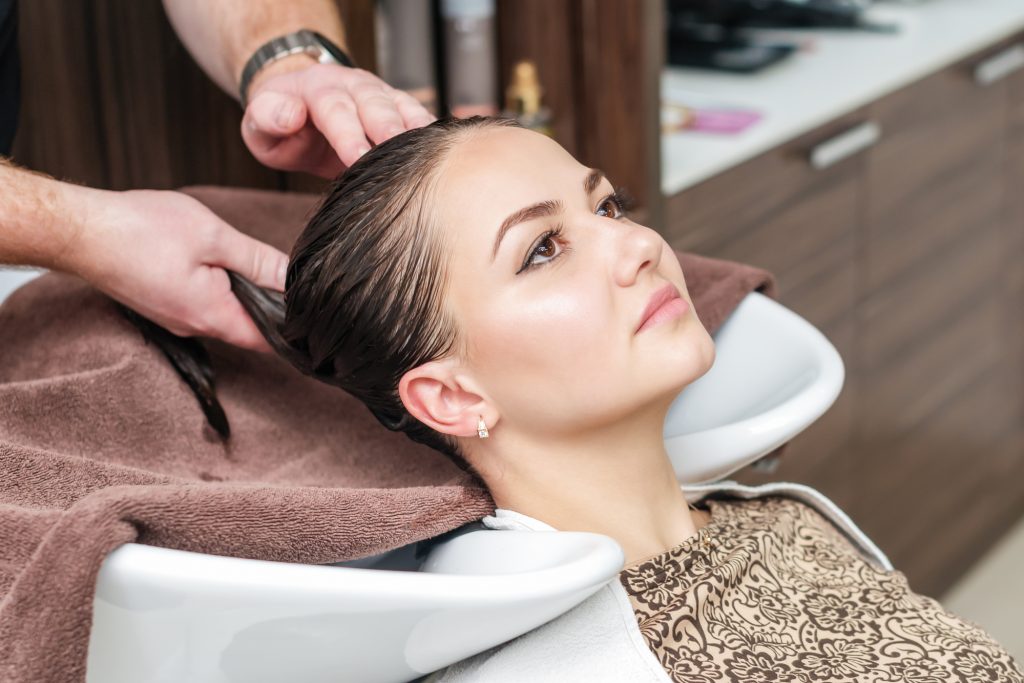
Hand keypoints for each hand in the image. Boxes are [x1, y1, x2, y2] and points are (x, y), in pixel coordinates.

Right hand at [70, 189, 287, 351]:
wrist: (79, 231)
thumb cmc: (139, 230)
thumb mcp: (213, 237)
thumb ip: (258, 260)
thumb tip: (294, 279)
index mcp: (212, 315)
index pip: (269, 340)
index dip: (294, 328)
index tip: (314, 311)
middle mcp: (194, 325)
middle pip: (249, 327)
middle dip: (272, 307)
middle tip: (291, 277)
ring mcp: (176, 317)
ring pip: (226, 313)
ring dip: (244, 293)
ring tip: (255, 263)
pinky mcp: (163, 304)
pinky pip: (203, 303)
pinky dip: (219, 287)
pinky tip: (218, 262)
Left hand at [241, 58, 436, 176]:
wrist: (301, 107)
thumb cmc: (280, 124)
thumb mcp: (258, 124)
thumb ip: (267, 118)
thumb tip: (289, 115)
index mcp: (317, 88)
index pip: (335, 108)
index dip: (348, 133)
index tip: (358, 157)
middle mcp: (353, 85)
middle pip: (375, 104)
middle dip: (389, 128)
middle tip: (401, 153)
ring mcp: (379, 95)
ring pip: (403, 107)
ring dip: (416, 130)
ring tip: (430, 154)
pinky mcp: (398, 109)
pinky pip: (418, 117)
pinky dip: (430, 134)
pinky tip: (442, 152)